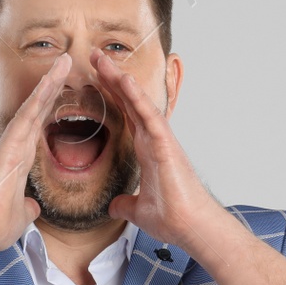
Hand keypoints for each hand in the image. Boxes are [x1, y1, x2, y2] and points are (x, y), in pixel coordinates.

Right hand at [0, 52, 71, 252]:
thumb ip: (27, 207)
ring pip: (35, 105)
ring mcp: (12, 142)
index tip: (64, 92)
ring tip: (66, 60)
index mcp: (20, 160)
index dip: (52, 108)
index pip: (40, 128)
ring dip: (50, 82)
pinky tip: (54, 76)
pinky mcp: (10, 143)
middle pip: (39, 110)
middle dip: (53, 87)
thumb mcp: (20, 215)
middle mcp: (16, 146)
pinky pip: (29, 113)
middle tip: (67, 64)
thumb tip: (31, 207)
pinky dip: (42, 94)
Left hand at [91, 48, 225, 251]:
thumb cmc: (173, 218)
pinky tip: (123, 80)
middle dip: (112, 79)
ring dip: (120, 80)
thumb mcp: (139, 211)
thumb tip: (114, 206)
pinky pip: (149, 116)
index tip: (95, 77)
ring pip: (138, 102)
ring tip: (101, 59)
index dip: (111, 96)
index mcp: (147, 151)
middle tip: (94, 56)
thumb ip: (126, 203)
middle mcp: (154, 140)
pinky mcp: (166, 145)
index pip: (127, 115)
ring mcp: (161, 140)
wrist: (191, 228)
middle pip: (130, 102)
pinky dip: (136, 97)